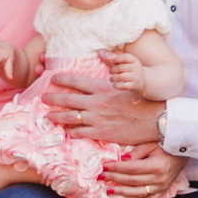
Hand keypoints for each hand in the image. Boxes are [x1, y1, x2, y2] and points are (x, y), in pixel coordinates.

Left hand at [41, 73, 161, 145]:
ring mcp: (98, 119)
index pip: (77, 82)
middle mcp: (97, 103)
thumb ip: (110, 77)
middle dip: (53, 98)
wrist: (154, 119)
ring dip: (57, 116)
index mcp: (103, 88)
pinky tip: (66, 131)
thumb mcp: (124, 84)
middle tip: (43, 98)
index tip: (52, 79)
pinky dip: (71, 132)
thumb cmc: (142, 100)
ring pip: (70, 118)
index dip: (62, 80)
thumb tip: (103, 63)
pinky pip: (80, 133)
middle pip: (68, 100)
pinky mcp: (101, 133)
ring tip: (48, 116)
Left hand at [101, 47, 144, 94]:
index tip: (112, 62)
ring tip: (111, 79)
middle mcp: (136, 68)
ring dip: (113, 78)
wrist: (143, 80)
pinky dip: (116, 86)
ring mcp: (135, 77)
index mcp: (134, 60)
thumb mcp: (125, 62)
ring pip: (121, 77)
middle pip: (121, 67)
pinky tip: (114, 85)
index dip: (116, 59)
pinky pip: (123, 86)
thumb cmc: (130, 69)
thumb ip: (113, 57)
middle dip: (113, 70)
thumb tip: (100, 52)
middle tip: (110, 71)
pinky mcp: (134, 86)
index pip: (125, 57)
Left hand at [102, 144, 186, 197]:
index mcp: (156, 165)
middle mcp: (159, 179)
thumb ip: (137, 152)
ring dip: (121, 192)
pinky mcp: (163, 191)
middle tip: (101, 177)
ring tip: (108, 190)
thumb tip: (122, 160)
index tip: (104, 167)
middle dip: (114, 179)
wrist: (184, 150)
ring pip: (137, 193)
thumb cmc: (166, 143)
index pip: (131, 168)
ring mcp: (161, 187)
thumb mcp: (151, 143)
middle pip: (132, 181)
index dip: (116, 168)